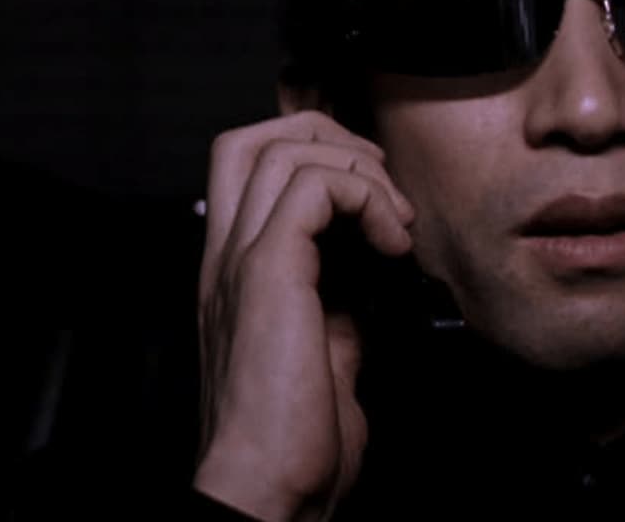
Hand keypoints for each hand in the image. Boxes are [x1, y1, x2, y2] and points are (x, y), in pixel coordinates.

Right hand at [192, 111, 414, 520]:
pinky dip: (366, 198)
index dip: (321, 153)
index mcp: (239, 269)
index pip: (255, 165)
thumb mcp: (328, 351)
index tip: (379, 197)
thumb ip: (338, 303)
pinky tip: (392, 246)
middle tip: (384, 190)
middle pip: (257, 136)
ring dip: (360, 171)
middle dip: (333, 139)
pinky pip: (314, 187)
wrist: (269, 488)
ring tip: (396, 225)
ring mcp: (240, 258)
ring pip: (283, 147)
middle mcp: (228, 253)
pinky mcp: (267, 272)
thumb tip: (370, 270)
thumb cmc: (298, 436)